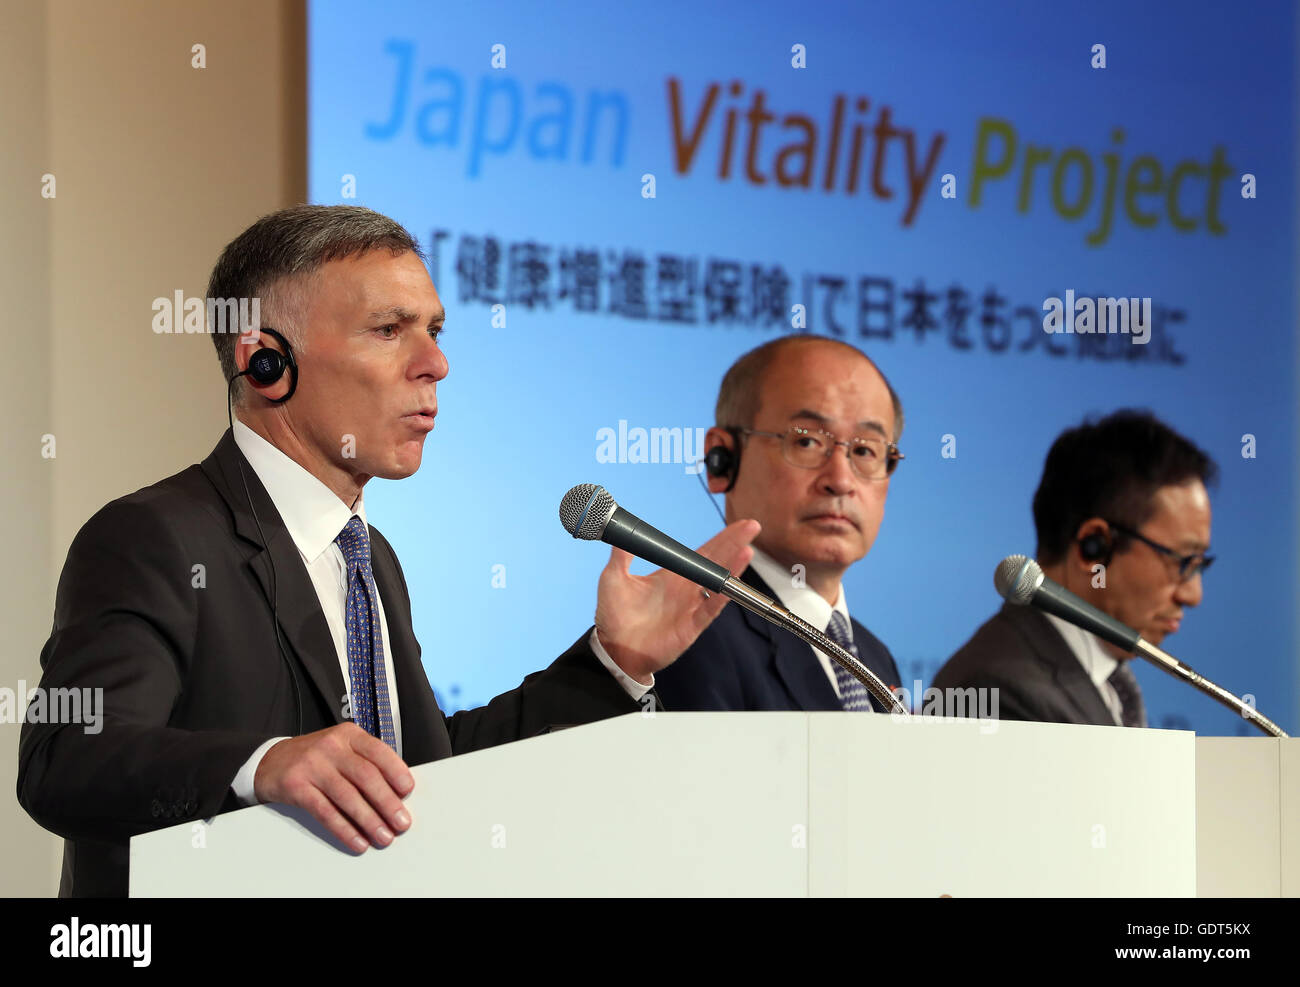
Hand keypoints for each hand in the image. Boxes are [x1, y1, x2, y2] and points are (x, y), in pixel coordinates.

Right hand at [254, 722, 414, 852]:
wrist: (270, 761)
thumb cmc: (315, 758)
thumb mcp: (342, 749)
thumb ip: (366, 764)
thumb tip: (396, 794)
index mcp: (348, 735)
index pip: (378, 752)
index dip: (396, 771)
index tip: (408, 791)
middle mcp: (331, 747)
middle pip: (365, 776)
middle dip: (387, 802)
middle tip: (401, 822)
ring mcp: (312, 765)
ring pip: (347, 796)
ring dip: (369, 820)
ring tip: (383, 836)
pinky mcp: (296, 786)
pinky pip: (325, 812)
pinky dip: (344, 829)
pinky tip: (357, 840)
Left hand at [594, 519, 759, 682]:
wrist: (613, 649)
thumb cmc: (614, 616)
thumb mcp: (613, 578)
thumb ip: (621, 554)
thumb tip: (620, 529)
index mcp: (672, 575)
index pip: (702, 552)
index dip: (720, 539)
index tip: (736, 525)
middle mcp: (686, 589)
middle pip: (715, 562)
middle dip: (734, 544)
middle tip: (752, 527)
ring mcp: (691, 607)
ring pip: (717, 583)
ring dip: (732, 568)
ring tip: (747, 550)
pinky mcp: (691, 626)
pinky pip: (710, 609)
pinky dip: (722, 596)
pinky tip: (732, 583)